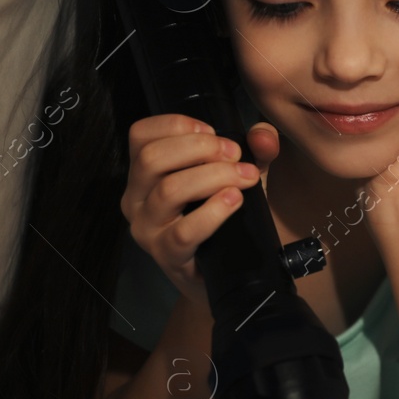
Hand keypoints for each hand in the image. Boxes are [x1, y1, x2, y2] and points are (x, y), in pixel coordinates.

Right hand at [120, 115, 279, 307]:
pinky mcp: (166, 255)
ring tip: (244, 177)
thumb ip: (254, 150)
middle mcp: (135, 198)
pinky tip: (234, 200)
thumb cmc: (221, 216)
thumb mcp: (237, 175)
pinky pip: (184, 231)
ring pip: (168, 190)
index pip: (140, 135)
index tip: (213, 131)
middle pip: (152, 158)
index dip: (177, 125)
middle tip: (235, 155)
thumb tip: (263, 134)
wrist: (224, 273)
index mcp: (144, 173)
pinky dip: (212, 212)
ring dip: (212, 176)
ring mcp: (147, 229)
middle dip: (200, 148)